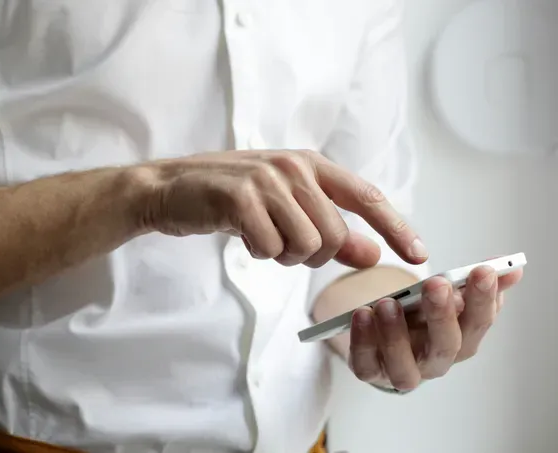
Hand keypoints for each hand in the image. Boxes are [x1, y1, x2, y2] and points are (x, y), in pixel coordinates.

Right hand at [140, 150, 427, 268]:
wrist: (170, 188)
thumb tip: (373, 255)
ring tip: (261, 237)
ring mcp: (267, 180)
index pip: (367, 197)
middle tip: (282, 244)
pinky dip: (259, 253)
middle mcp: (293, 167)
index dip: (396, 227)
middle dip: (312, 255)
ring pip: (306, 245)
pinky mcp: (240, 198)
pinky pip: (271, 248)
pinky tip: (243, 235)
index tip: (419, 255)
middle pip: (334, 235)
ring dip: (283, 255)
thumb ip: (331, 230)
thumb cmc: (231, 198)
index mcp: (310, 164)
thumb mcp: (285, 209)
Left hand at [348, 265, 523, 390]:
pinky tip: (361, 315)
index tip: (482, 270)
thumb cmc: (419, 317)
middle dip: (442, 315)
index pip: (478, 323)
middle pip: (445, 346)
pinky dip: (363, 342)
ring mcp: (401, 370)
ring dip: (396, 334)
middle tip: (437, 284)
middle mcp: (434, 361)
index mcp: (460, 340)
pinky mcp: (370, 371)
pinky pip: (365, 364)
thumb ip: (473, 283)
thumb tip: (512, 268)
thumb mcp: (445, 297)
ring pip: (404, 366)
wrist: (383, 338)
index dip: (483, 299)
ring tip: (388, 303)